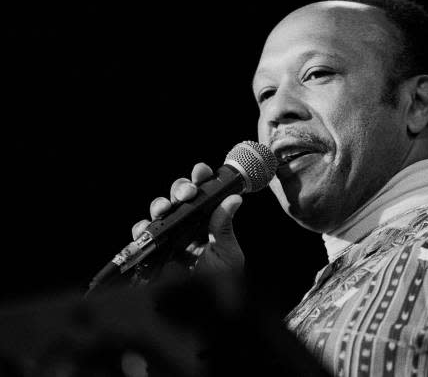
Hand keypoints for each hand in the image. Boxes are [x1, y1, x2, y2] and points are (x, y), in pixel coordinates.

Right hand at [131, 162, 244, 278]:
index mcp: (209, 219)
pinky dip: (141, 228)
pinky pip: (143, 233)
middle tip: (188, 193)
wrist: (204, 308)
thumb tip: (234, 199)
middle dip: (181, 187)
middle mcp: (188, 223)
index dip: (201, 177)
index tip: (202, 171)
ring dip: (160, 204)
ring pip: (160, 209)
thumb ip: (224, 227)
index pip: (204, 192)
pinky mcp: (155, 249)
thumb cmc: (221, 280)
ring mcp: (170, 234)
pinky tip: (146, 228)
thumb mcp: (227, 253)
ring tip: (165, 209)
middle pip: (179, 195)